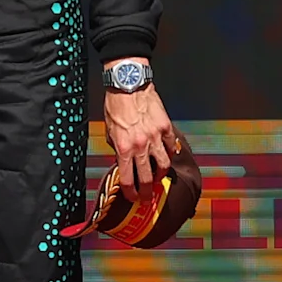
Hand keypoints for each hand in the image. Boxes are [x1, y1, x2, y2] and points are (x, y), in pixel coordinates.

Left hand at [98, 78, 177, 206]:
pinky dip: (170, 152)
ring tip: (158, 176)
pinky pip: (171, 146)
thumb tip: (123, 160)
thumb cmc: (116, 105)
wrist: (128, 84)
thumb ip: (117, 147)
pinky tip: (167, 154)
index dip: (130, 192)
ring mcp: (156, 137)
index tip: (133, 197)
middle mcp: (141, 145)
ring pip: (164, 165)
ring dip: (161, 174)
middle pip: (148, 177)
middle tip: (147, 196)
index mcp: (124, 148)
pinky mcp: (166, 127)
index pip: (128, 179)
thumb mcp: (109, 131)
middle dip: (147, 191)